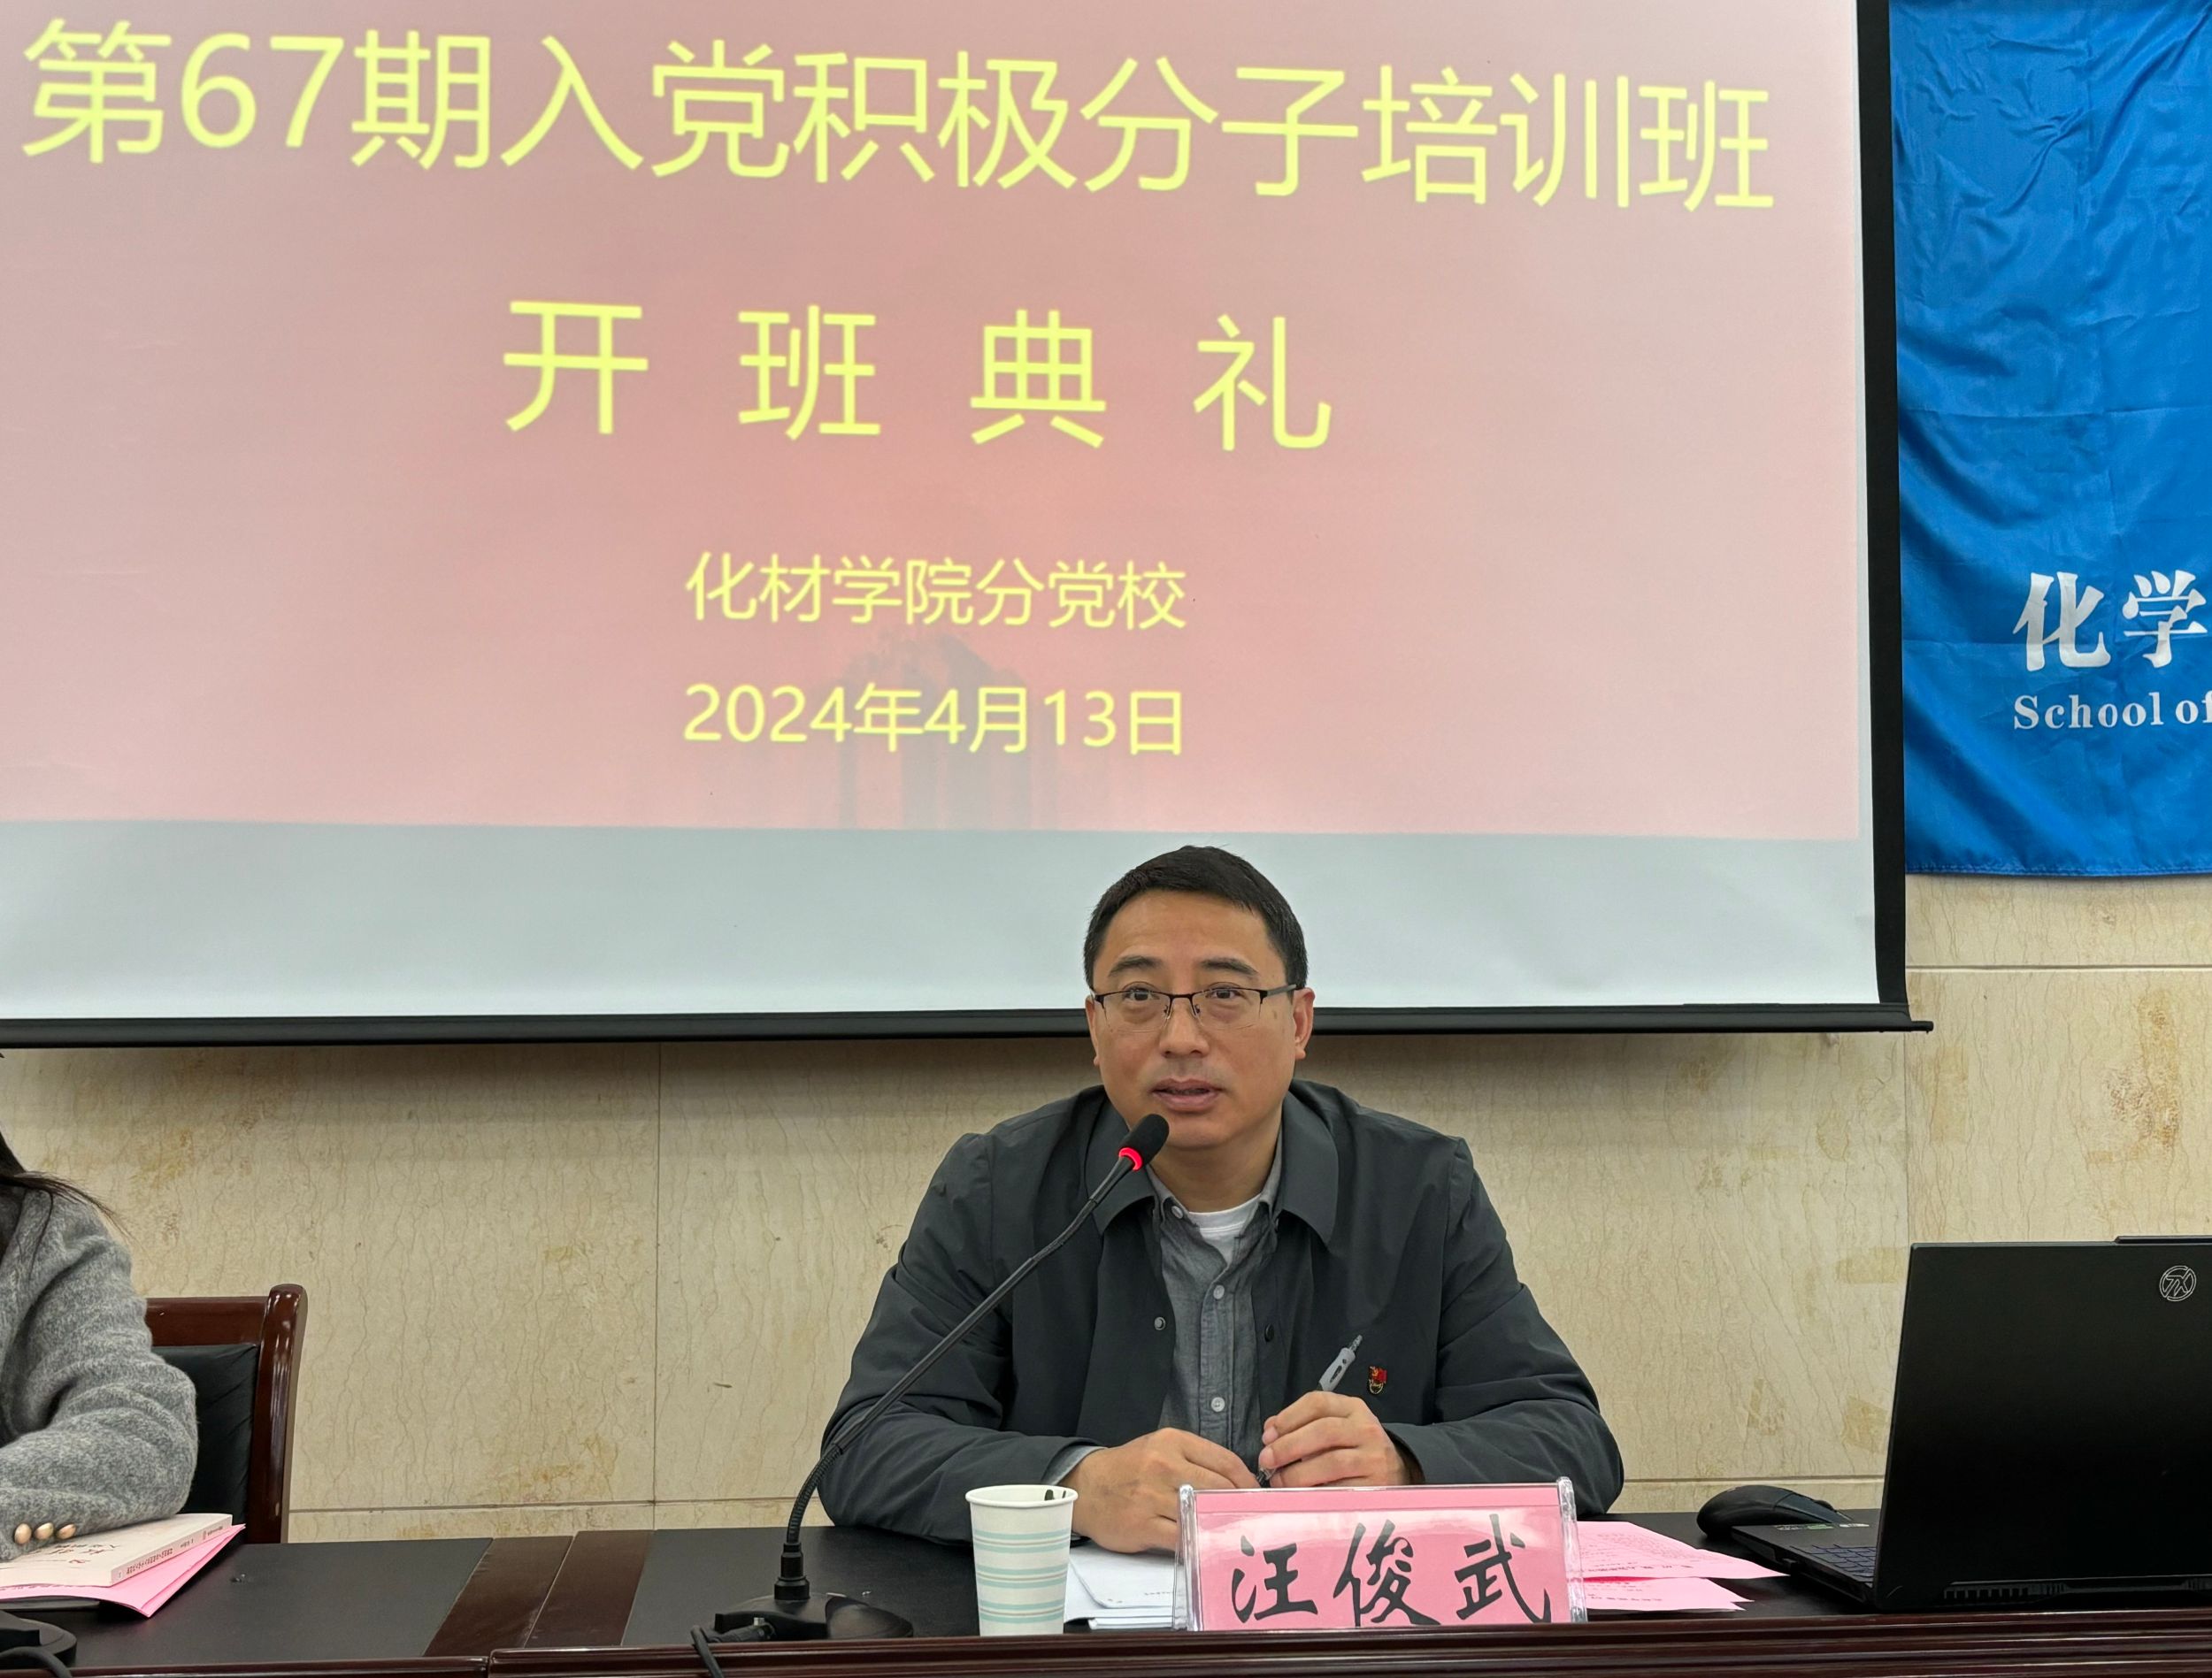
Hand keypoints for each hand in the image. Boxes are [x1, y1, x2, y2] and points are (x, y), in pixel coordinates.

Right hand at [1062, 1428, 1257, 1552]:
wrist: (1087, 1486)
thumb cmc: (1130, 1468)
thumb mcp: (1161, 1448)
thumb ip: (1195, 1459)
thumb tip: (1236, 1482)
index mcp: (1173, 1442)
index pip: (1225, 1461)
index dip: (1247, 1482)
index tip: (1258, 1497)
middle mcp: (1164, 1466)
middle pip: (1219, 1488)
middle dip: (1240, 1505)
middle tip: (1253, 1518)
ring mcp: (1153, 1496)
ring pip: (1202, 1513)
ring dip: (1222, 1526)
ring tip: (1236, 1534)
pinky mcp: (1143, 1525)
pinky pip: (1182, 1537)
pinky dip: (1199, 1543)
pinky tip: (1209, 1545)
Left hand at [1258, 1392, 1413, 1488]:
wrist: (1397, 1471)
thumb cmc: (1354, 1448)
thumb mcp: (1335, 1427)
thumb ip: (1303, 1425)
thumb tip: (1269, 1431)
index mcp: (1353, 1408)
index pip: (1317, 1402)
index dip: (1288, 1417)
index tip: (1267, 1435)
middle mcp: (1366, 1429)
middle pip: (1323, 1431)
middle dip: (1288, 1446)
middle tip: (1266, 1461)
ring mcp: (1373, 1458)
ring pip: (1331, 1462)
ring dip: (1298, 1473)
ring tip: (1279, 1481)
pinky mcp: (1375, 1486)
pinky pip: (1340, 1489)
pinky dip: (1315, 1492)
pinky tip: (1300, 1495)